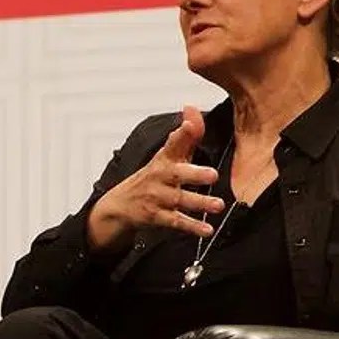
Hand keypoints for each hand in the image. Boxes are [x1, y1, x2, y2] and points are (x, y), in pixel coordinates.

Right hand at [86, 105, 226, 251]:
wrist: (120, 205)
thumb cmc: (154, 177)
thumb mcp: (168, 156)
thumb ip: (186, 136)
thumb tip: (192, 108)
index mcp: (164, 159)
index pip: (172, 143)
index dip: (181, 133)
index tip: (188, 124)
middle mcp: (161, 177)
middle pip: (177, 173)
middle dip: (195, 173)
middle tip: (212, 174)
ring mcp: (158, 197)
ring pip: (180, 200)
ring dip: (199, 203)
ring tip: (218, 205)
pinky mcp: (157, 217)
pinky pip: (176, 222)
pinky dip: (192, 227)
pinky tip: (206, 229)